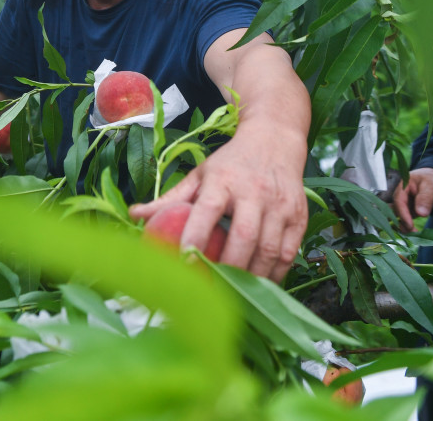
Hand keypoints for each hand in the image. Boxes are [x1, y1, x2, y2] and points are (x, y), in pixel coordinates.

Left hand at [128, 130, 307, 282]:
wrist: (275, 140)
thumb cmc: (230, 164)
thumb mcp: (199, 174)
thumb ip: (170, 198)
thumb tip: (134, 215)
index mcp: (223, 180)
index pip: (207, 211)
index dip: (195, 236)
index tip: (183, 262)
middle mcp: (254, 191)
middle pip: (244, 236)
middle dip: (228, 267)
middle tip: (212, 288)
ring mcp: (280, 205)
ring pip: (268, 249)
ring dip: (252, 277)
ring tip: (235, 292)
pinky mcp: (298, 216)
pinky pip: (288, 252)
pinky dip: (274, 273)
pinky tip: (259, 285)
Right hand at [392, 167, 432, 231]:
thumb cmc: (431, 178)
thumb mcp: (431, 186)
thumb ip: (426, 198)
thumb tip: (421, 213)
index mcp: (402, 187)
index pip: (399, 202)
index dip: (403, 214)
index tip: (410, 225)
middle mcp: (400, 196)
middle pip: (396, 210)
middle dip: (402, 222)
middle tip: (412, 232)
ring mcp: (403, 203)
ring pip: (398, 216)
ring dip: (404, 225)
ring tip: (413, 234)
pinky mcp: (407, 209)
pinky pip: (404, 218)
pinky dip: (407, 225)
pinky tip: (413, 232)